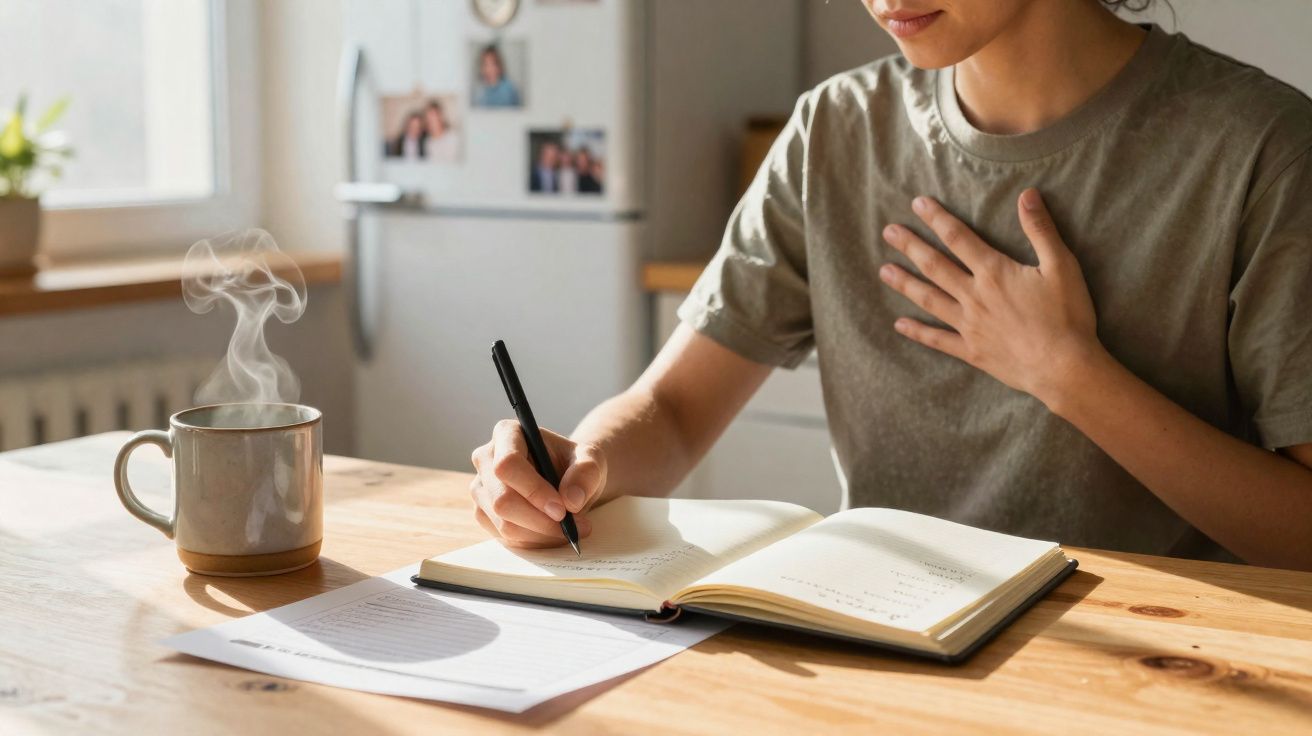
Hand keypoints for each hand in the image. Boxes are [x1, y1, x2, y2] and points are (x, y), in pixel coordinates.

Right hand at [469, 420, 605, 547]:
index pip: (508, 464)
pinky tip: (551, 532)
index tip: (562, 509)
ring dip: (540, 533)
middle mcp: (486, 458)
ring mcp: (481, 487)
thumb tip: (571, 500)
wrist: (568, 480)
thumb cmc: (575, 464)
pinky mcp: (483, 513)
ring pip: (503, 522)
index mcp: (507, 434)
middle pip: (501, 499)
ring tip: (569, 529)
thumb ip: (586, 474)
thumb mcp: (591, 461)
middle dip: (539, 520)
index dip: (533, 490)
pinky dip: (533, 540)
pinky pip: (504, 536)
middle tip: (572, 526)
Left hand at [877, 188, 1103, 406]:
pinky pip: (937, 339)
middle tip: (888, 232)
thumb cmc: (1067, 315)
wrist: (1064, 367)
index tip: (917, 204)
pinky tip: (899, 325)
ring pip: (929, 299)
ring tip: (884, 271)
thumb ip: (1040, 229)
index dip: (937, 218)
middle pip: (935, 266)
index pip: (958, 238)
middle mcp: (974, 296)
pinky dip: (917, 332)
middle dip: (910, 246)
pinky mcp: (971, 351)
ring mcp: (969, 325)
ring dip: (905, 284)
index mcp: (994, 272)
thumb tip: (1027, 194)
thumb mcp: (1061, 265)